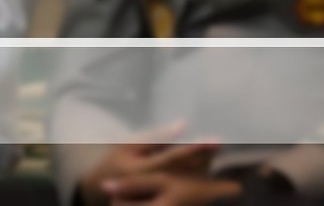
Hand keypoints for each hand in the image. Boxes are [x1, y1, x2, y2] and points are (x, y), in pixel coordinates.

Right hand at [80, 124, 219, 205]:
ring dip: (205, 173)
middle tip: (221, 145)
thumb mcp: (129, 145)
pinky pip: (185, 194)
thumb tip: (183, 125)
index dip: (195, 148)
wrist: (102, 189)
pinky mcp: (163, 203)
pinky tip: (212, 176)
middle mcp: (151, 188)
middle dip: (204, 159)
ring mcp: (157, 199)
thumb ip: (155, 137)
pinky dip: (199, 183)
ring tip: (219, 158)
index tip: (215, 140)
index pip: (173, 157)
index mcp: (141, 171)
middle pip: (185, 174)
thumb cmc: (116, 161)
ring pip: (187, 186)